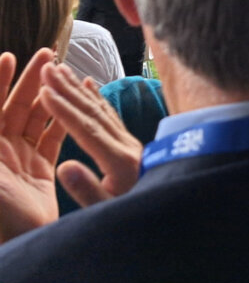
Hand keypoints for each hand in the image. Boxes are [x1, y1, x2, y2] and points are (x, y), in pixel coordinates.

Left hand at [0, 49, 66, 242]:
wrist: (11, 249)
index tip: (10, 57)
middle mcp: (0, 150)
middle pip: (16, 106)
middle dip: (30, 80)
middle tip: (48, 55)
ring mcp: (20, 160)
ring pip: (38, 119)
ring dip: (50, 96)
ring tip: (65, 73)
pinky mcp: (40, 172)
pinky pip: (53, 139)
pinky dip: (64, 120)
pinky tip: (77, 104)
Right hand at [40, 64, 142, 207]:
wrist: (170, 209)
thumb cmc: (136, 215)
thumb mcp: (107, 212)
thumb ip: (87, 190)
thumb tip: (64, 167)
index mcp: (120, 161)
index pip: (88, 130)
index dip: (65, 110)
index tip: (44, 91)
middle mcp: (127, 145)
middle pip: (94, 112)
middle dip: (67, 89)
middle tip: (47, 68)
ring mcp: (130, 142)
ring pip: (101, 108)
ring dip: (78, 88)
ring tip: (60, 69)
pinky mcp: (130, 144)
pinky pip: (111, 114)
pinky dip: (97, 97)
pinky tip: (88, 83)